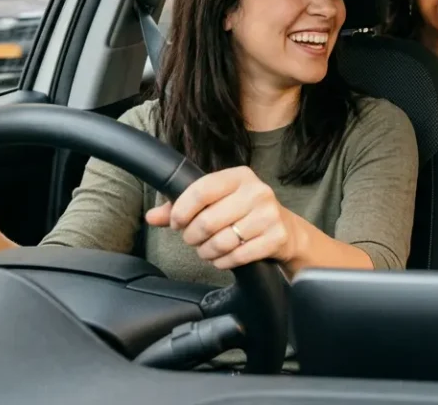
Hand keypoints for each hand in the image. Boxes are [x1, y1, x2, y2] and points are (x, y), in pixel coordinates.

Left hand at [145, 166, 298, 270]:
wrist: (286, 230)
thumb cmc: (244, 212)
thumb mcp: (218, 201)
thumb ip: (183, 207)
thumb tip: (151, 217)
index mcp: (240, 176)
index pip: (201, 190)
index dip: (181, 210)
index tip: (177, 223)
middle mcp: (257, 192)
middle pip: (207, 220)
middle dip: (193, 236)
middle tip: (193, 239)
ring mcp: (269, 215)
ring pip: (221, 241)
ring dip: (207, 251)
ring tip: (207, 250)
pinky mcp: (276, 238)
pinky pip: (238, 256)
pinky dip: (223, 262)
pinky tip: (222, 258)